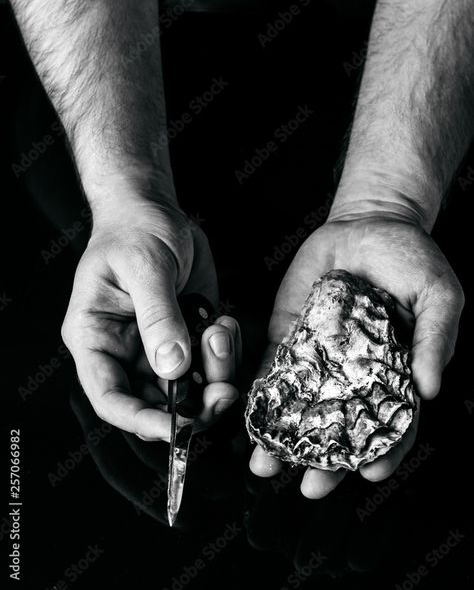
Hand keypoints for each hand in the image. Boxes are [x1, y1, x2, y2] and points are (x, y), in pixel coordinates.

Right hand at [62, 199, 239, 440]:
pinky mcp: (187, 336)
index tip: (176, 425)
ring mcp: (159, 347)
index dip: (140, 419)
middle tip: (223, 390)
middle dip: (193, 405)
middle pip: (155, 403)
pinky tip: (223, 324)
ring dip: (214, 376)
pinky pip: (209, 366)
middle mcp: (126, 351)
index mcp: (97, 338)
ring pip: (188, 390)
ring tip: (220, 332)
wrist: (154, 209)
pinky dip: (225, 356)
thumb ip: (158, 316)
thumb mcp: (144, 266)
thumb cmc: (135, 229)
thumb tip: (172, 367)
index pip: (110, 397)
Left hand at [250, 214, 463, 496]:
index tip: (368, 473)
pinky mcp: (290, 333)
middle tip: (309, 486)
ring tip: (266, 465)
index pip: (392, 421)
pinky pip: (274, 367)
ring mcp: (320, 355)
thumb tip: (431, 388)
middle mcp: (355, 372)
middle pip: (341, 425)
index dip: (383, 450)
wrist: (369, 223)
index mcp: (395, 371)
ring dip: (284, 437)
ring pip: (302, 406)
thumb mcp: (438, 296)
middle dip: (325, 459)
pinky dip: (262, 394)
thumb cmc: (412, 260)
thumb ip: (435, 340)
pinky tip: (250, 417)